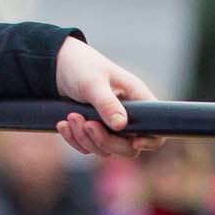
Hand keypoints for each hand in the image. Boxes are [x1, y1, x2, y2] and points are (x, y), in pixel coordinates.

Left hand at [53, 36, 161, 158]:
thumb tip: (121, 125)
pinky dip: (74, 139)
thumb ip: (106, 103)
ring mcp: (110, 125)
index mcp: (137, 100)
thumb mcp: (92, 82)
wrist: (57, 64)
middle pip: (128, 147)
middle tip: (86, 124)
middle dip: (105, 140)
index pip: (156, 130)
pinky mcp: (94, 129)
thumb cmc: (81, 66)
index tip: (134, 142)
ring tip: (70, 117)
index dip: (150, 141)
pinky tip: (63, 124)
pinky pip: (87, 146)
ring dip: (85, 138)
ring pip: (105, 149)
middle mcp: (127, 115)